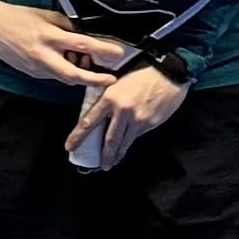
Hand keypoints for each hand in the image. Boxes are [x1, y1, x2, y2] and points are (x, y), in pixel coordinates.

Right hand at [0, 0, 128, 87]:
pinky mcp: (32, 73)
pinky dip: (65, 71)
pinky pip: (54, 75)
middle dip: (95, 79)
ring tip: (90, 66)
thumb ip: (66, 27)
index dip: (103, 50)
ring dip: (80, 75)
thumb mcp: (45, 15)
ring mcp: (36, 67)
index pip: (82, 45)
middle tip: (110, 79)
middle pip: (74, 74)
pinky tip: (68, 63)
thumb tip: (84, 36)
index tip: (117, 52)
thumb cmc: (16, 17)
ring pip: (65, 78)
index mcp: (48, 36)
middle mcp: (42, 55)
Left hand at [64, 63, 189, 171]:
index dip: (78, 136)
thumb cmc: (142, 74)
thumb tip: (101, 118)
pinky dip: (130, 142)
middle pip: (109, 139)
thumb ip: (109, 100)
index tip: (70, 147)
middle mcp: (122, 110)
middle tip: (99, 166)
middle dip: (103, 155)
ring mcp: (137, 119)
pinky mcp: (150, 123)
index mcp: (110, 97)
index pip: (89, 121)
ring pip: (124, 142)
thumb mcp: (119, 82)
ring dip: (117, 155)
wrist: (168, 73)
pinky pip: (137, 136)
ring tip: (111, 163)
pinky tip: (127, 146)